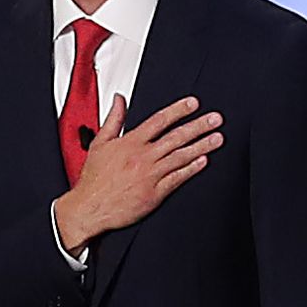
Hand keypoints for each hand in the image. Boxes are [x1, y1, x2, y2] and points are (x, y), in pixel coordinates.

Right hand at [53, 95, 222, 251]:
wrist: (89, 207)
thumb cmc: (94, 178)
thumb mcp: (100, 143)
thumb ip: (113, 119)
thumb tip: (119, 100)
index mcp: (130, 143)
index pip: (159, 121)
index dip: (178, 110)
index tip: (193, 104)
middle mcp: (142, 157)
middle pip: (176, 137)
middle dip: (199, 126)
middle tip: (216, 119)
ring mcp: (150, 175)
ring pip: (181, 156)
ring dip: (202, 146)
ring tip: (217, 138)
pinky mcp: (155, 193)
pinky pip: (177, 178)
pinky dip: (192, 169)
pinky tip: (203, 161)